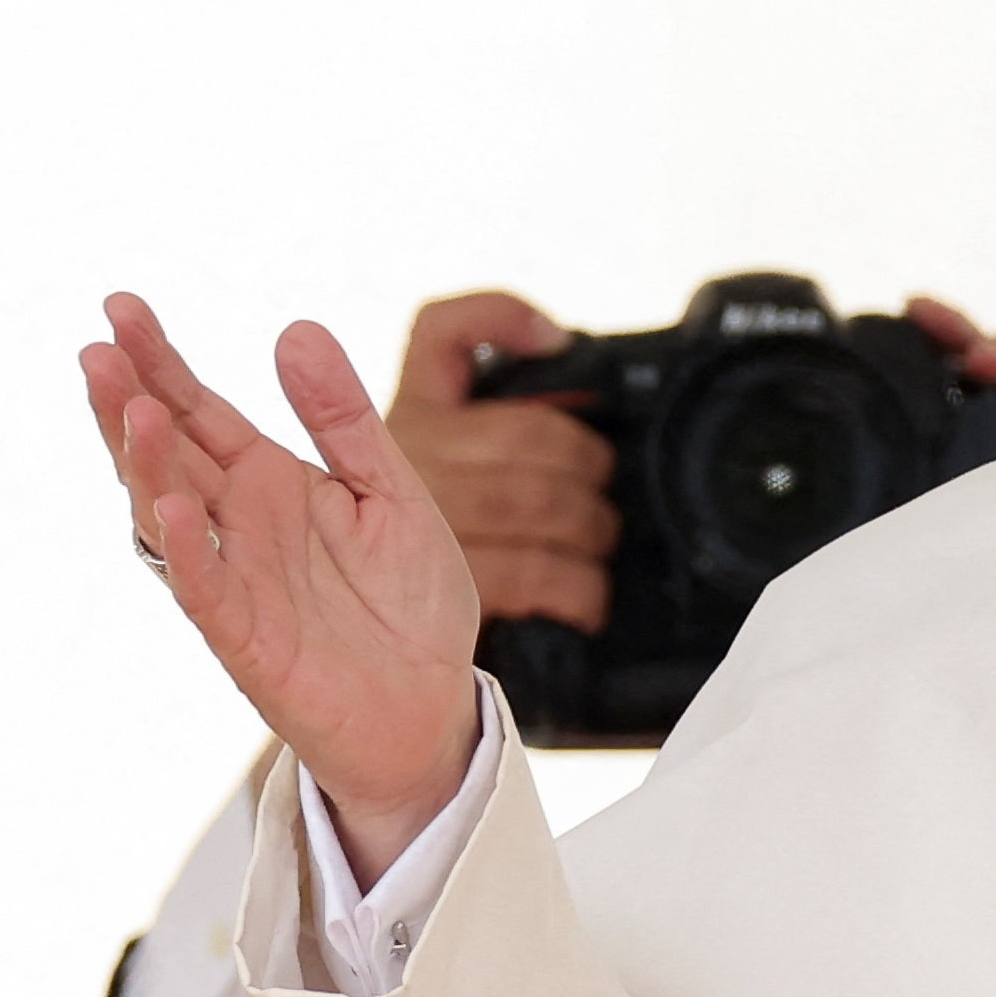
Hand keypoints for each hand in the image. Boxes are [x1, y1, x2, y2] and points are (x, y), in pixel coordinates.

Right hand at [81, 296, 481, 885]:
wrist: (431, 702)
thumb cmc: (406, 601)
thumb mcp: (389, 489)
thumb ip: (344, 418)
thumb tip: (296, 328)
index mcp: (269, 483)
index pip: (200, 410)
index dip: (160, 361)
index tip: (121, 306)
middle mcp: (238, 526)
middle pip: (167, 454)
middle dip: (129, 402)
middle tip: (97, 348)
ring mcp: (236, 581)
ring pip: (170, 515)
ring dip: (147, 465)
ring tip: (135, 410)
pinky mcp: (247, 641)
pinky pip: (207, 591)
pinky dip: (189, 552)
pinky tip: (172, 508)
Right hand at [383, 292, 620, 631]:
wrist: (395, 676)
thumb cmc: (434, 570)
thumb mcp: (455, 482)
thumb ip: (505, 427)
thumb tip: (563, 362)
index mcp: (413, 417)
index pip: (443, 336)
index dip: (501, 320)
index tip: (559, 340)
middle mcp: (407, 456)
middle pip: (530, 433)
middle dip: (587, 467)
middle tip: (599, 497)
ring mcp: (420, 518)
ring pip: (540, 498)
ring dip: (590, 529)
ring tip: (595, 548)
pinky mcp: (449, 585)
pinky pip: (538, 571)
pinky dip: (580, 588)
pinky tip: (586, 599)